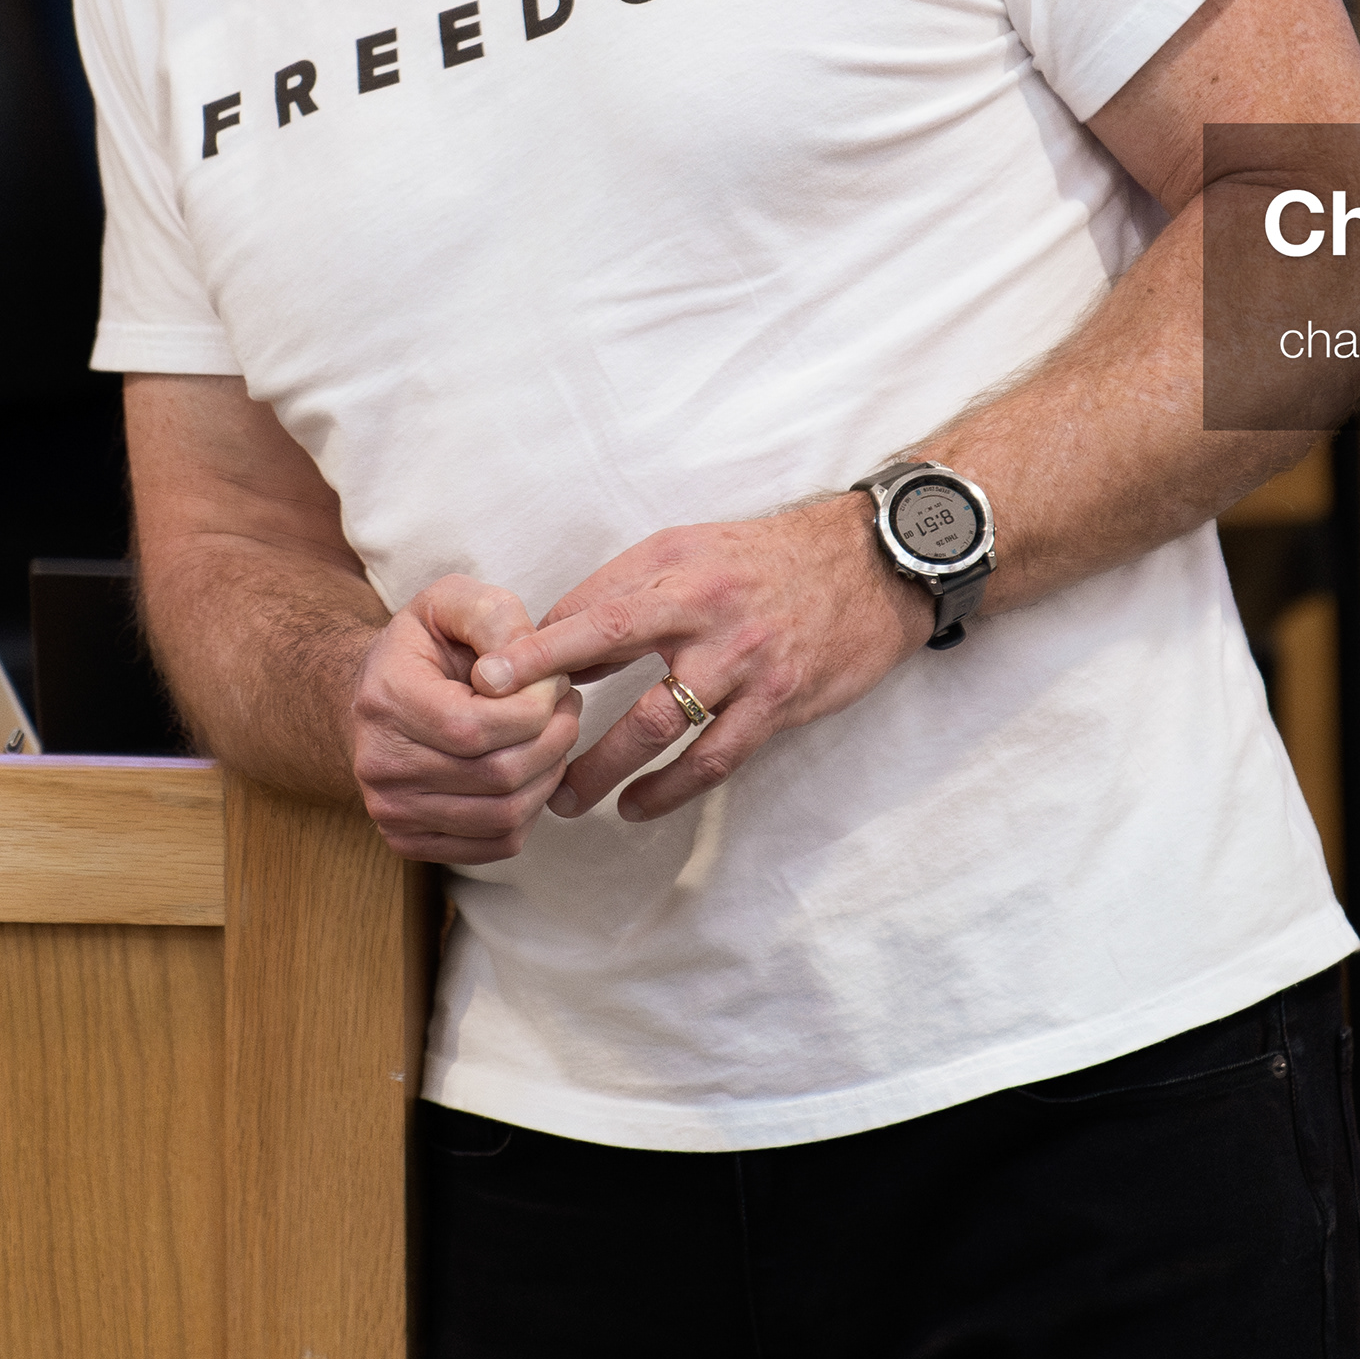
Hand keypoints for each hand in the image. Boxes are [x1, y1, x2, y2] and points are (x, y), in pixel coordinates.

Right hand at [351, 574, 586, 863]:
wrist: (378, 694)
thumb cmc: (427, 645)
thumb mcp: (456, 602)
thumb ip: (496, 619)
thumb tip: (514, 675)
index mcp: (385, 699)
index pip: (477, 727)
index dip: (536, 707)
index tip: (556, 681)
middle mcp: (379, 763)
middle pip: (499, 775)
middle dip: (555, 739)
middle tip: (567, 707)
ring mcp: (390, 810)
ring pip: (505, 815)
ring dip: (550, 775)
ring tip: (553, 734)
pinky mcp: (410, 841)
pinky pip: (497, 843)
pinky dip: (531, 810)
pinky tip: (530, 770)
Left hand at [468, 500, 928, 823]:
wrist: (873, 565)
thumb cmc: (767, 559)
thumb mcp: (691, 550)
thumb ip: (625, 590)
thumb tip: (556, 635)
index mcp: (676, 568)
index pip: (592, 606)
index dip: (538, 645)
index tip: (486, 675)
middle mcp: (706, 609)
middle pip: (611, 651)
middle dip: (551, 695)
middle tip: (501, 736)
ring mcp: (745, 660)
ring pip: (660, 723)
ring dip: (606, 767)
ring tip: (566, 799)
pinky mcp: (779, 702)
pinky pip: (715, 759)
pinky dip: (670, 790)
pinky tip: (637, 807)